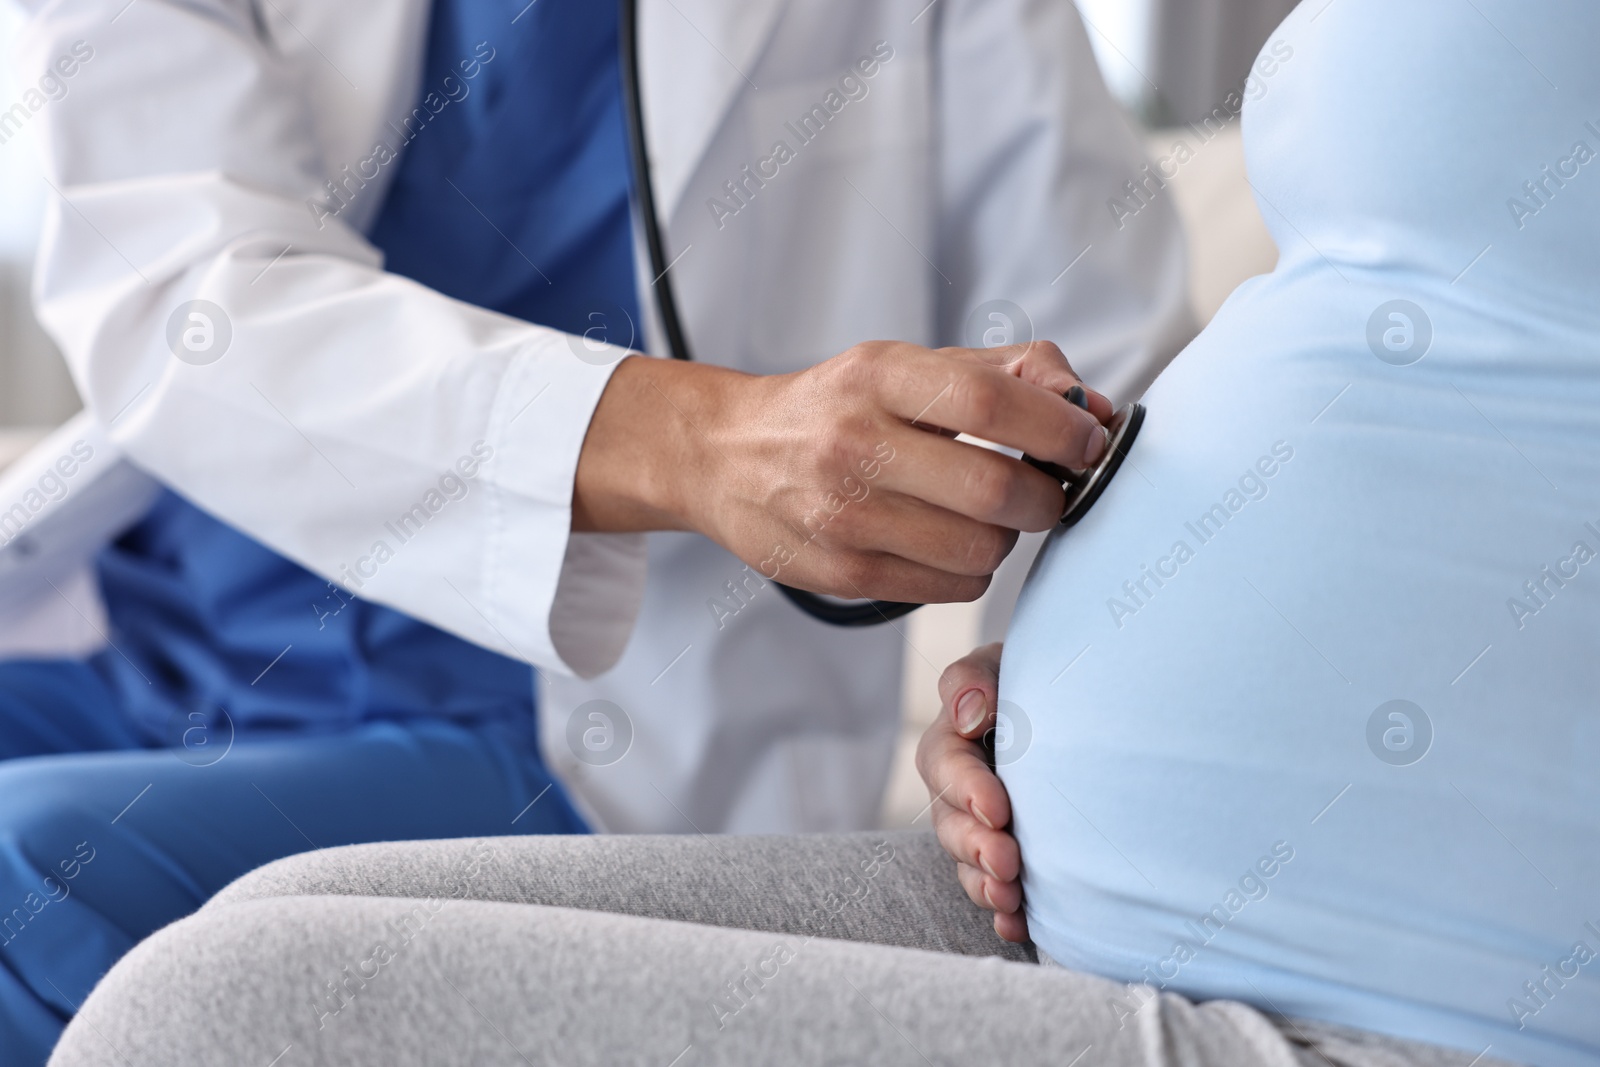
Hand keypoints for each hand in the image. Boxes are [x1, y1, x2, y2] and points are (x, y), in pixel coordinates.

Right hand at [574, 342, 1110, 604]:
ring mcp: (842, 515)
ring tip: (986, 516)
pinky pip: (948, 587)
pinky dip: (970, 570)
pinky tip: (947, 543)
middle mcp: (853, 444)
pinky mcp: (838, 573)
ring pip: (979, 550)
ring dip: (1007, 538)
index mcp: (878, 376)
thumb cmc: (838, 406)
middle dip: (1048, 497)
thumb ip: (1006, 373)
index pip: (991, 402)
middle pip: (994, 490)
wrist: (726, 456)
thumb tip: (1092, 408)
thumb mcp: (907, 365)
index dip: (1060, 429)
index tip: (1088, 443)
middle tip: (1049, 490)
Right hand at [916, 642, 1026, 941]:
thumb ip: (973, 681)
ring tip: (1010, 899)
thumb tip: (970, 713)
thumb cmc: (1029, 680)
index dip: (966, 791)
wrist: (1069, 706)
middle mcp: (960, 793)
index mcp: (952, 744)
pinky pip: (996, 890)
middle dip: (976, 847)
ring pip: (969, 864)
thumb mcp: (998, 665)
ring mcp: (981, 830)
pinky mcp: (1006, 859)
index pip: (946, 767)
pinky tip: (1019, 926)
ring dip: (986, 885)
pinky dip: (1005, 914)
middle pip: (952, 825)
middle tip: (1006, 862)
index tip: (997, 809)